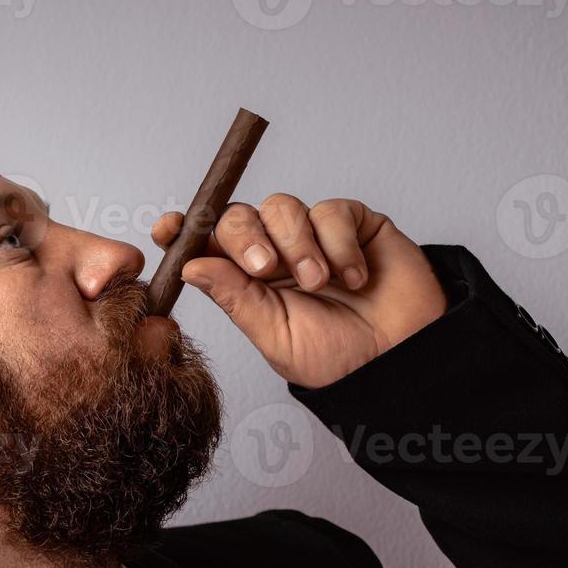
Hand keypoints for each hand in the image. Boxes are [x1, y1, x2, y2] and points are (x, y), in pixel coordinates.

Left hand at [152, 197, 447, 388]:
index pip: (207, 244)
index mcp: (246, 281)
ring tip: (320, 284)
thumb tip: (191, 265)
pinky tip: (353, 276)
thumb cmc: (338, 359)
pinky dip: (339, 243)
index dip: (185, 230)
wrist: (399, 361)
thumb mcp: (275, 336)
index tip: (168, 229)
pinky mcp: (353, 224)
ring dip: (298, 244)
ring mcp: (313, 235)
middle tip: (265, 268)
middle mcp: (275, 252)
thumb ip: (236, 298)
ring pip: (282, 207)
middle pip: (238, 216)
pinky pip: (331, 211)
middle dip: (245, 236)